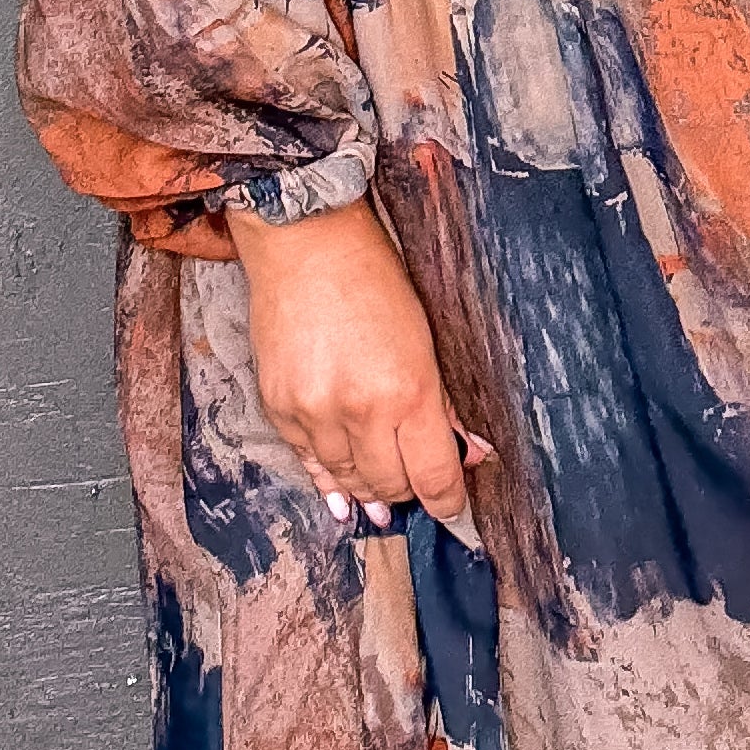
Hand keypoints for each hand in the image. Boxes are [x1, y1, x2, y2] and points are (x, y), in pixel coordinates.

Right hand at [231, 195, 491, 530]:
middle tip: (418, 487)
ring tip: (382, 499)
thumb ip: (444, 404)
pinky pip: (308, 462)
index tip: (454, 507)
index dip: (449, 501)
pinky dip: (328, 479)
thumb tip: (470, 452)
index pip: (435, 476)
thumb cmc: (374, 279)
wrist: (305, 243)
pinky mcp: (279, 408)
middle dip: (409, 491)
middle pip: (391, 485)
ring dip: (369, 489)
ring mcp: (314, 413)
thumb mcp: (426, 338)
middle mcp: (360, 411)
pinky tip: (342, 495)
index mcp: (408, 391)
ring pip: (348, 481)